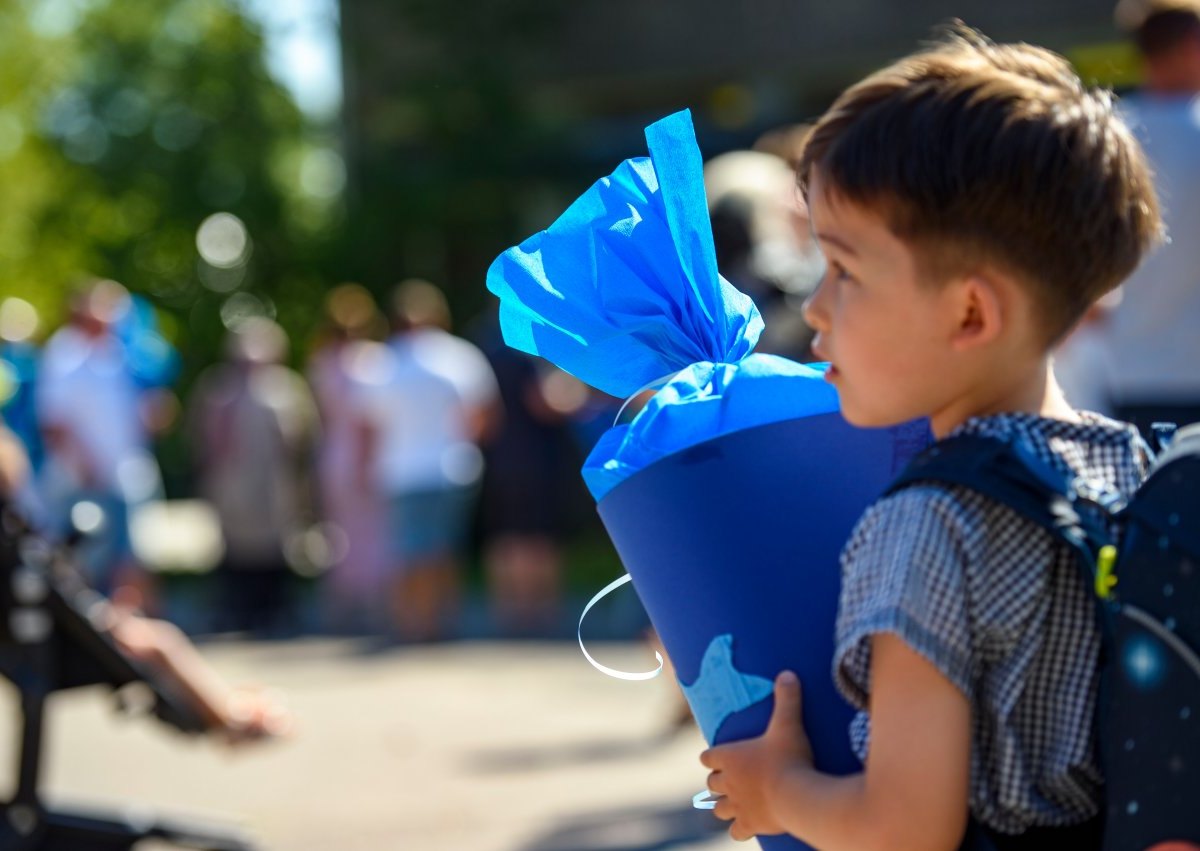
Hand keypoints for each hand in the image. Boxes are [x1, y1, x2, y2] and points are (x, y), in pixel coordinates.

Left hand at [699, 671, 813, 841]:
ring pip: (719, 809)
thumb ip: (787, 698)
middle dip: (718, 782)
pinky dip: (739, 829)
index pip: (708, 757)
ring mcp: (738, 805)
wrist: (797, 795)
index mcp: (730, 757)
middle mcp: (728, 782)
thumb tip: (786, 673)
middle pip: (711, 784)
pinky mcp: (750, 824)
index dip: (713, 757)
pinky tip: (747, 826)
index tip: (720, 757)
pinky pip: (736, 831)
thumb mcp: (788, 723)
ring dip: (724, 806)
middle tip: (732, 779)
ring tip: (735, 803)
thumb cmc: (790, 757)